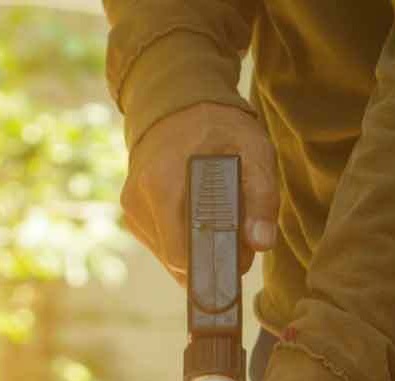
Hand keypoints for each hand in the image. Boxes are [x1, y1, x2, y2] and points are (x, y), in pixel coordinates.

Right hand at [121, 102, 278, 280]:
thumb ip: (262, 196)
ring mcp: (132, 209)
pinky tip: (198, 218)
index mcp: (162, 185)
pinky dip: (184, 241)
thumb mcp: (253, 150)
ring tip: (218, 220)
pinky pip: (161, 246)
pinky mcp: (133, 213)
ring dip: (198, 251)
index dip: (214, 263)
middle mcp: (139, 200)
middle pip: (177, 262)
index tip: (239, 252)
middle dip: (210, 257)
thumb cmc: (219, 126)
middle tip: (237, 235)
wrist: (178, 101)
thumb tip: (261, 242)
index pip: (182, 256)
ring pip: (169, 258)